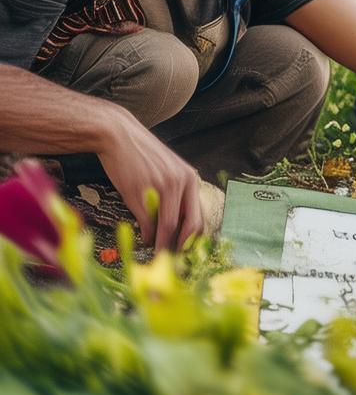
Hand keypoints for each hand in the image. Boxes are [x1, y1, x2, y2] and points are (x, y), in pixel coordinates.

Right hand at [96, 107, 202, 250]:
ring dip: (162, 246)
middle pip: (189, 226)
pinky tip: (145, 238)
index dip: (194, 240)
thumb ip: (176, 192)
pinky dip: (147, 236)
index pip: (198, 216)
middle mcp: (181, 182)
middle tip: (174, 259)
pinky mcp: (141, 192)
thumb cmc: (141, 155)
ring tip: (158, 253)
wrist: (117, 135)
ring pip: (168, 228)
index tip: (188, 253)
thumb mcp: (168, 169)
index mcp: (190, 178)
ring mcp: (162, 187)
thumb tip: (177, 223)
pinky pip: (147, 224)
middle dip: (182, 248)